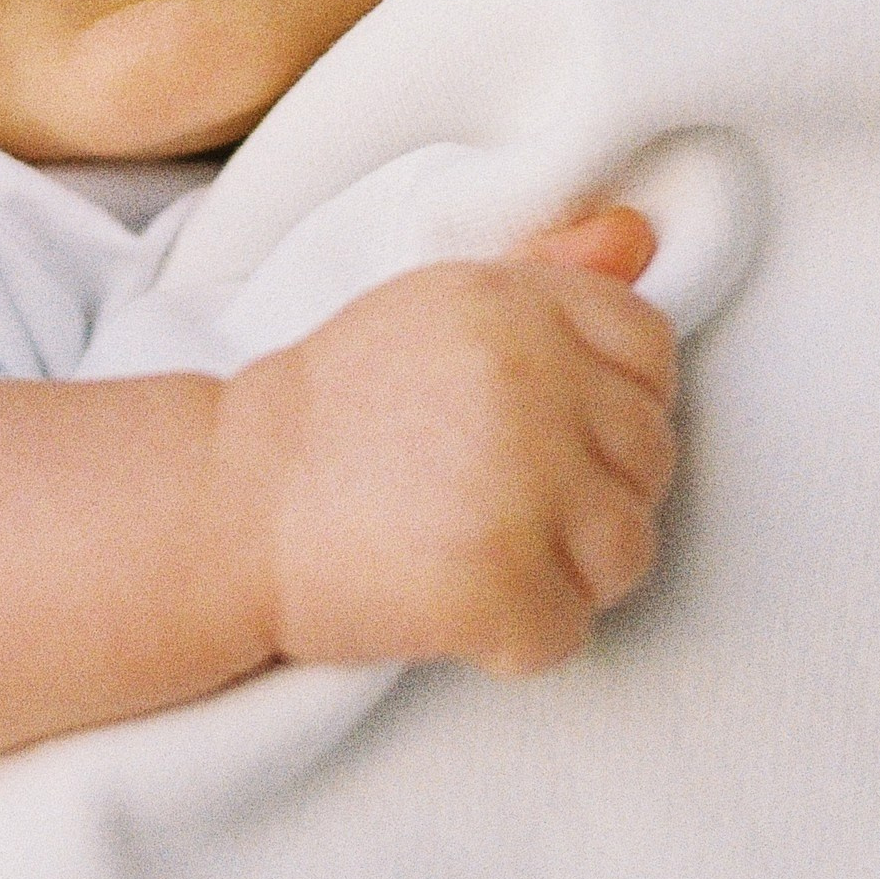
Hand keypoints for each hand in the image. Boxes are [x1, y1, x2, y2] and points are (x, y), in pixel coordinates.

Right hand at [217, 209, 677, 678]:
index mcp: (520, 305)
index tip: (551, 429)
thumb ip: (546, 275)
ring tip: (485, 556)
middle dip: (592, 493)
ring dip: (569, 573)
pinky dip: (516, 639)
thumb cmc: (336, 409)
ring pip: (628, 551)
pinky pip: (567, 633)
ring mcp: (522, 487)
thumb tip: (639, 238)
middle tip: (498, 503)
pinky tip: (455, 606)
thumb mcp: (437, 307)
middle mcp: (533, 383)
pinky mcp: (496, 584)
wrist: (228, 501)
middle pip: (650, 457)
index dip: (613, 400)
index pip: (651, 349)